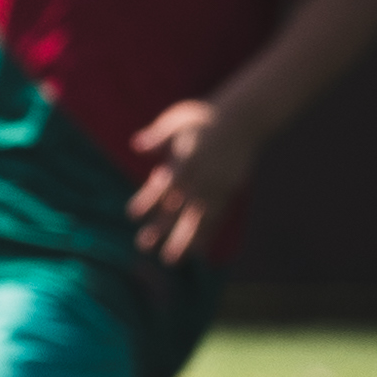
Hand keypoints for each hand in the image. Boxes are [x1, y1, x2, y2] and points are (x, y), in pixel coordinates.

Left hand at [125, 97, 255, 262]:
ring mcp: (220, 185)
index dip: (149, 198)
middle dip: (163, 226)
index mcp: (190, 156)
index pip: (166, 182)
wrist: (245, 118)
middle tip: (143, 245)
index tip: (132, 215)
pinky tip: (197, 253)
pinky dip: (207, 235)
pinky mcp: (230, 191)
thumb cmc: (203, 117)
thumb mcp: (178, 119)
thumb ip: (158, 136)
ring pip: (201, 216)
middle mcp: (205, 174)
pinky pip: (217, 217)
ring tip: (170, 260)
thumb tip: (136, 145)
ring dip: (185, 239)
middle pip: (182, 204)